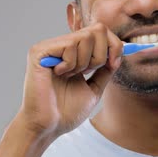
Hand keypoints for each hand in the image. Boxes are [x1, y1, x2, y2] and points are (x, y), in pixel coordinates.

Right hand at [17, 22, 122, 137]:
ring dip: (85, 62)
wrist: (48, 127)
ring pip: (86, 37)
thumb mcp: (94, 88)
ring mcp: (50, 47)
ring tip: (70, 76)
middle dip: (102, 54)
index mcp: (74, 53)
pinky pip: (70, 46)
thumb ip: (104, 70)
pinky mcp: (39, 51)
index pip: (100, 32)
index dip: (114, 45)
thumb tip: (118, 53)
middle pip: (98, 29)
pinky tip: (59, 75)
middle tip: (88, 72)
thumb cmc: (66, 112)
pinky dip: (71, 64)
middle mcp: (62, 46)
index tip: (115, 64)